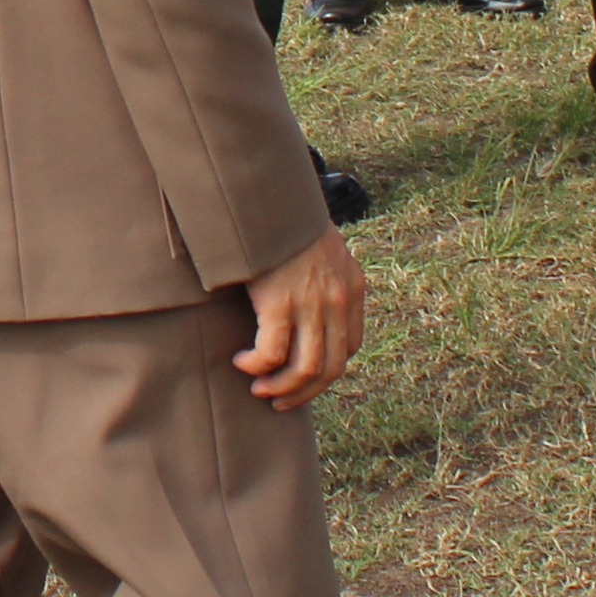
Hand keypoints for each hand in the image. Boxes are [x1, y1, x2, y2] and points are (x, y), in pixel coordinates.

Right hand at [233, 227, 367, 407]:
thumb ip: (322, 277)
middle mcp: (339, 300)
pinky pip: (272, 353)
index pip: (349, 347)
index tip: (301, 378)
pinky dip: (257, 365)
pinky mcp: (280, 302)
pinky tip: (242, 361)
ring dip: (280, 387)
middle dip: (303, 392)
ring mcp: (311, 303)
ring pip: (304, 369)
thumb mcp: (320, 249)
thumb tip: (305, 304)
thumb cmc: (285, 220)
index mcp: (353, 288)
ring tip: (258, 388)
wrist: (270, 196)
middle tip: (279, 401)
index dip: (325, 371)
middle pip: (330, 367)